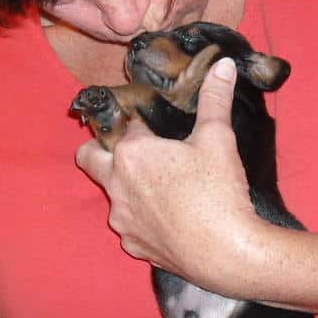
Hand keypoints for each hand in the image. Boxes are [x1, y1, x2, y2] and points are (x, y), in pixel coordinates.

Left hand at [76, 58, 257, 291]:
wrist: (228, 252)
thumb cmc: (219, 191)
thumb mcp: (218, 139)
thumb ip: (214, 99)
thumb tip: (223, 65)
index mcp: (130, 153)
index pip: (124, 127)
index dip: (139, 125)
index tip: (153, 127)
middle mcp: (115, 184)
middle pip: (89, 157)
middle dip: (102, 149)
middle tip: (135, 152)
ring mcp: (120, 217)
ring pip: (112, 193)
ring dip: (127, 186)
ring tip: (163, 188)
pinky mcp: (131, 244)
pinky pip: (129, 224)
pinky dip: (142, 218)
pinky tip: (169, 218)